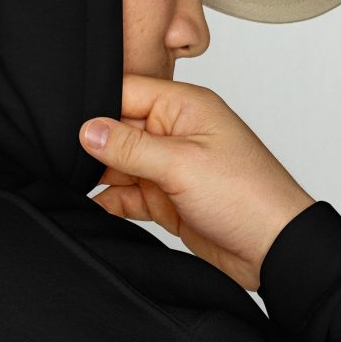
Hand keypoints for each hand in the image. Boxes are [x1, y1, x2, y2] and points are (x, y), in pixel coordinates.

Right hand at [78, 74, 315, 291]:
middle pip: (116, 129)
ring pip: (116, 164)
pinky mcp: (164, 198)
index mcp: (184, 107)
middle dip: (93, 147)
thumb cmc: (248, 197)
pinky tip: (95, 207)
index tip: (68, 129)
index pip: (126, 91)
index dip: (95, 107)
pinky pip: (125, 194)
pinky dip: (109, 201)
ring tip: (76, 186)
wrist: (272, 250)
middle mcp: (174, 132)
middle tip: (68, 163)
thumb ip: (129, 146)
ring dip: (98, 176)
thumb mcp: (181, 164)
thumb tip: (88, 130)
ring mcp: (168, 166)